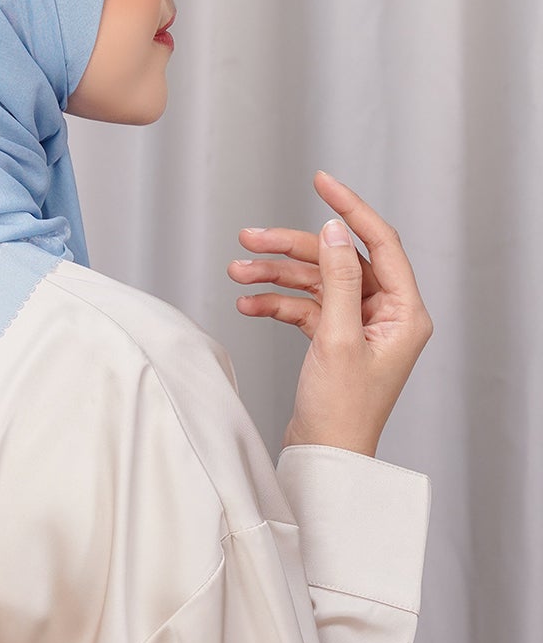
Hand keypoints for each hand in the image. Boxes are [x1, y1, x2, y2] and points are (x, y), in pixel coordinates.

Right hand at [227, 171, 433, 456]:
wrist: (324, 460)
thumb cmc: (341, 413)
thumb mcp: (337, 338)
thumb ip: (338, 279)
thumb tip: (336, 230)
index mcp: (404, 313)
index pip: (380, 243)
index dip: (349, 209)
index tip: (321, 182)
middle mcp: (386, 316)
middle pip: (338, 261)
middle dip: (291, 250)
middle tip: (249, 239)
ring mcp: (359, 328)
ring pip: (316, 282)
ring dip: (276, 277)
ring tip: (237, 273)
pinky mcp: (335, 341)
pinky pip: (305, 307)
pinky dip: (277, 304)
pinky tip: (249, 304)